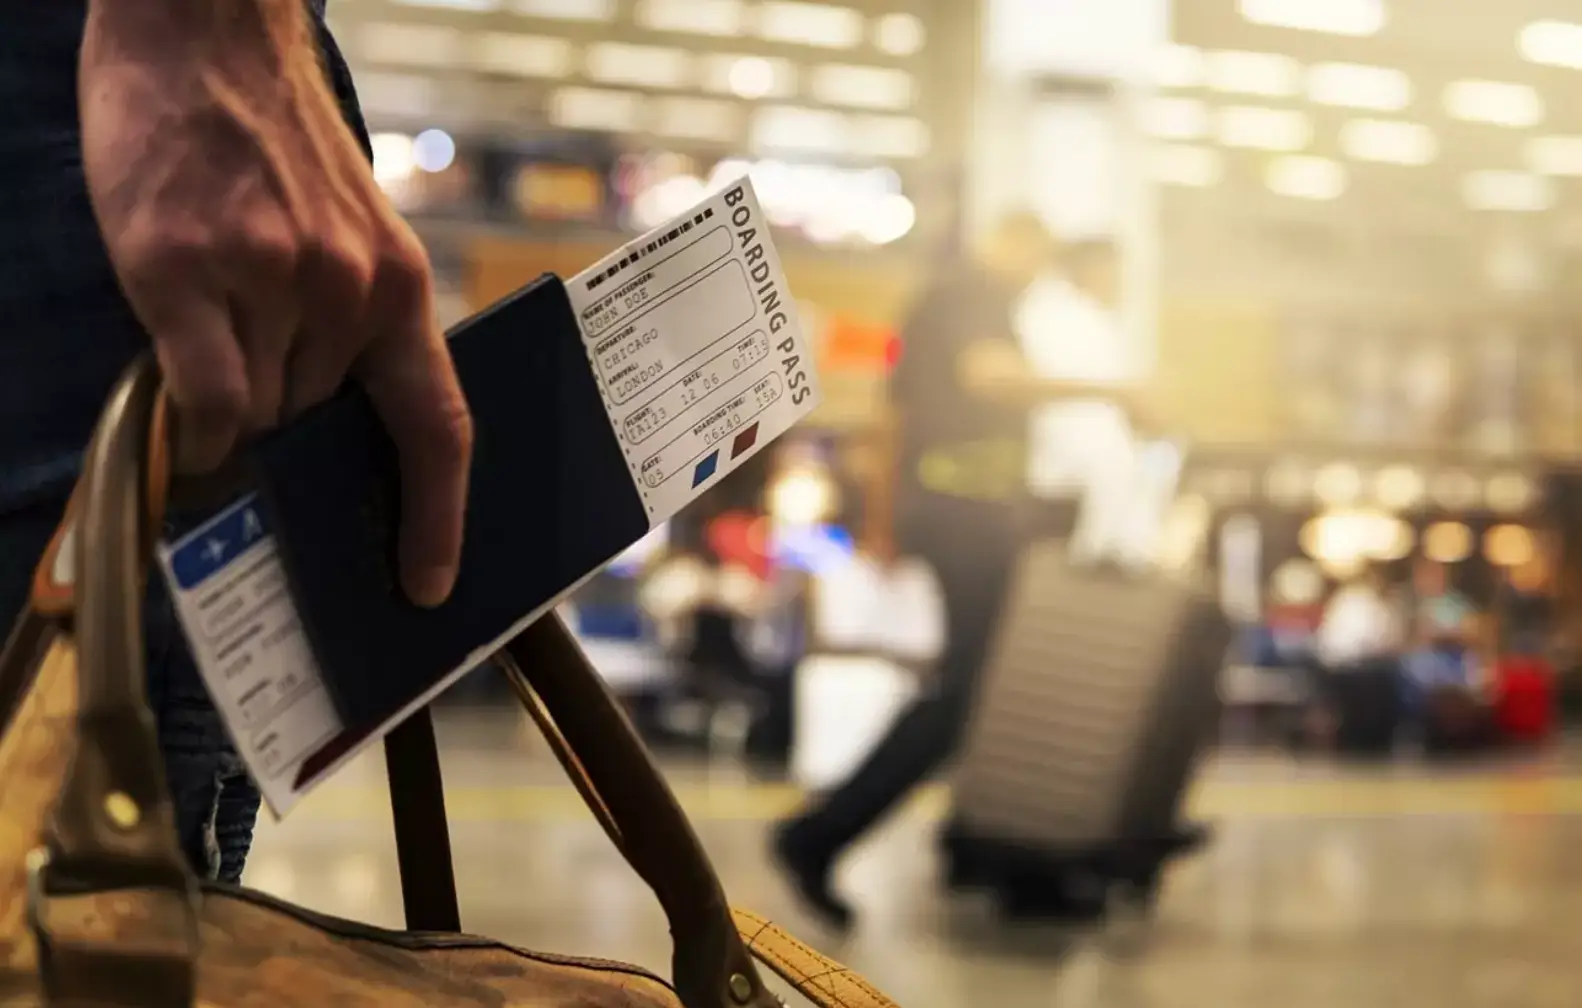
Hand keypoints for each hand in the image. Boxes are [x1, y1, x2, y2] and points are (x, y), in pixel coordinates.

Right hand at [79, 0, 471, 605]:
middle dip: (291, 435)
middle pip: (319, 428)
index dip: (438, 517)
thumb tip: (327, 437)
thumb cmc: (277, 147)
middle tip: (261, 402)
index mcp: (401, 288)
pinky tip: (186, 397)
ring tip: (216, 325)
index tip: (429, 583)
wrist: (206, 39)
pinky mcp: (184, 270)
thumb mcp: (353, 236)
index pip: (439, 428)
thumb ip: (353, 331)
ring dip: (235, 404)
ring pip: (258, 415)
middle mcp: (346, 292)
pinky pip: (203, 395)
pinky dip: (194, 417)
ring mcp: (268, 281)